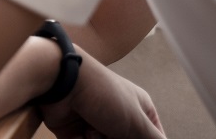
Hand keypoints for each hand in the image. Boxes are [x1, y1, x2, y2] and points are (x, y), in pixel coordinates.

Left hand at [41, 51, 164, 137]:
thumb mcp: (137, 122)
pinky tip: (81, 133)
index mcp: (140, 109)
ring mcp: (96, 124)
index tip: (130, 138)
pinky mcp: (74, 132)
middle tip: (109, 133)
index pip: (153, 138)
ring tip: (92, 130)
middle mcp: (118, 117)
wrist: (61, 83)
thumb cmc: (103, 94)